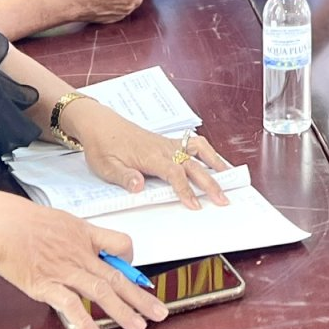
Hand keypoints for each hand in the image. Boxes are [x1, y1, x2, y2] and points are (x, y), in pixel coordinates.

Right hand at [0, 193, 168, 328]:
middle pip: (117, 275)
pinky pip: (70, 304)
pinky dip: (84, 320)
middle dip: (141, 297)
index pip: (121, 244)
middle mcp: (80, 253)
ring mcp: (64, 270)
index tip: (137, 277)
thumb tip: (87, 250)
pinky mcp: (45, 284)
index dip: (131, 261)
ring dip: (122, 311)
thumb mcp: (59, 221)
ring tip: (139, 327)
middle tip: (160, 312)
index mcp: (85, 234)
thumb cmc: (23, 221)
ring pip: (101, 291)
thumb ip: (75, 237)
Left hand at [65, 98, 231, 209]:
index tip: (195, 204)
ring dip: (214, 162)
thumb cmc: (103, 146)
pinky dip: (207, 152)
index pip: (174, 173)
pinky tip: (213, 160)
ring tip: (229, 175)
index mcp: (150, 156)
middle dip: (210, 182)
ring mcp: (167, 143)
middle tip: (222, 199)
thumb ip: (124, 177)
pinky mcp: (167, 142)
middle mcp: (163, 148)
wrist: (99, 124)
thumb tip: (139, 187)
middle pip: (192, 164)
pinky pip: (193, 144)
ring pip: (197, 150)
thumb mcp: (106, 166)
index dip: (186, 189)